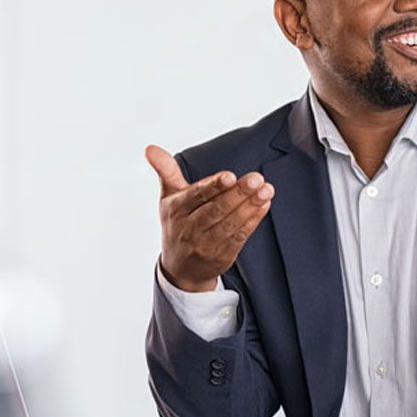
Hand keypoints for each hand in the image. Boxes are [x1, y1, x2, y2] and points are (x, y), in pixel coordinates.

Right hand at [146, 144, 273, 291]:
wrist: (180, 268)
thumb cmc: (178, 223)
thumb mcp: (169, 198)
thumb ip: (166, 171)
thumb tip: (151, 148)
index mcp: (176, 210)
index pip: (196, 196)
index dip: (213, 186)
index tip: (230, 176)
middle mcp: (189, 228)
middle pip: (217, 209)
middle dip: (238, 193)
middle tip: (256, 179)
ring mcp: (206, 243)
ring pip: (231, 223)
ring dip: (251, 206)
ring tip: (266, 189)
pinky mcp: (223, 254)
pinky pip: (240, 235)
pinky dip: (254, 220)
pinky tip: (264, 204)